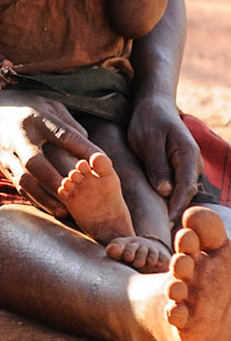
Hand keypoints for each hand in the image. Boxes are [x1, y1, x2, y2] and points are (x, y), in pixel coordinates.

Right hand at [0, 96, 101, 215]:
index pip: (63, 135)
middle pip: (35, 162)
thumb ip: (70, 124)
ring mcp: (8, 153)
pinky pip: (19, 186)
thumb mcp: (47, 105)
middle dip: (55, 180)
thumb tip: (90, 149)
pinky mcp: (2, 166)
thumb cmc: (23, 108)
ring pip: (24, 180)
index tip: (102, 162)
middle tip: (77, 193)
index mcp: (36, 118)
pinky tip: (51, 208)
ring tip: (64, 210)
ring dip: (44, 197)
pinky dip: (35, 199)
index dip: (83, 149)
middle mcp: (21, 137)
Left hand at [127, 96, 201, 220]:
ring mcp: (188, 167)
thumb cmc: (148, 121)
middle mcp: (193, 164)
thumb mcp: (147, 141)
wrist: (153, 105)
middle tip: (162, 234)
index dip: (176, 207)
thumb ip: (157, 165)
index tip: (167, 224)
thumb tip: (165, 191)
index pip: (185, 187)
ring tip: (158, 229)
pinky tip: (157, 213)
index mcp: (189, 156)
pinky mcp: (179, 169)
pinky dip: (168, 199)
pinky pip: (176, 187)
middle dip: (175, 213)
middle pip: (185, 193)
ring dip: (171, 208)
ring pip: (181, 192)